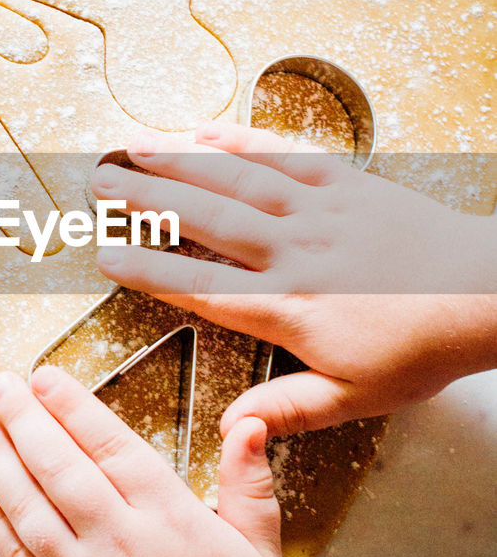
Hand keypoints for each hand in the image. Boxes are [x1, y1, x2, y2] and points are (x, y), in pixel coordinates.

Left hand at [0, 367, 287, 556]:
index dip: (72, 405)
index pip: (108, 444)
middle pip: (58, 465)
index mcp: (166, 517)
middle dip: (22, 418)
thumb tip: (248, 423)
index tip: (43, 377)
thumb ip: (250, 484)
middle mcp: (116, 540)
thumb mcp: (260, 552)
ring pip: (28, 507)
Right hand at [91, 120, 496, 437]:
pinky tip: (206, 130)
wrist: (486, 293)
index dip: (148, 271)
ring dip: (178, 160)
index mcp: (289, 306)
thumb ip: (289, 407)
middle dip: (145, 200)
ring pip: (233, 178)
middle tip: (98, 185)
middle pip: (204, 219)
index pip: (201, 287)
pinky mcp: (344, 182)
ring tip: (132, 145)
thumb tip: (232, 427)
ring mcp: (316, 209)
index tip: (106, 258)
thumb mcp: (356, 395)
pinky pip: (282, 154)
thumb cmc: (422, 347)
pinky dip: (241, 140)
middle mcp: (292, 250)